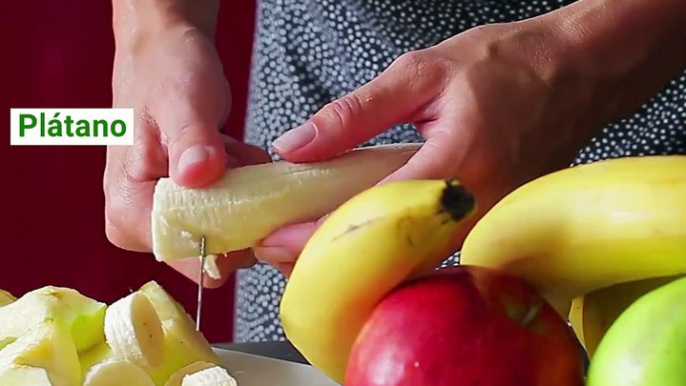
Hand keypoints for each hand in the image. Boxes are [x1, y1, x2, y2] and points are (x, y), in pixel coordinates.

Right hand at [104, 24, 270, 286]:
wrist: (163, 52)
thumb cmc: (165, 72)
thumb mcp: (182, 102)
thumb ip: (192, 142)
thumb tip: (199, 175)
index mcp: (129, 211)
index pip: (192, 259)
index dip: (236, 238)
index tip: (255, 198)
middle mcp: (141, 225)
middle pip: (217, 249)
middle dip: (245, 207)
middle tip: (237, 158)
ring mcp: (165, 217)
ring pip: (232, 230)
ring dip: (249, 192)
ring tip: (231, 148)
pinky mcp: (186, 207)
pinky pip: (234, 213)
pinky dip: (246, 185)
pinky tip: (233, 153)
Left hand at [254, 17, 607, 273]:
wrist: (575, 75)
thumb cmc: (507, 66)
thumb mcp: (421, 73)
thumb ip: (354, 113)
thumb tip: (296, 145)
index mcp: (456, 164)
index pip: (372, 215)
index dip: (316, 234)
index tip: (273, 239)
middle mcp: (474, 208)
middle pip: (387, 256)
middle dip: (327, 258)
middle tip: (275, 248)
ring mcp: (485, 224)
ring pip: (407, 263)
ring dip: (354, 258)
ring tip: (305, 241)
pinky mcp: (487, 227)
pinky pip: (429, 253)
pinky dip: (387, 250)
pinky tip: (357, 235)